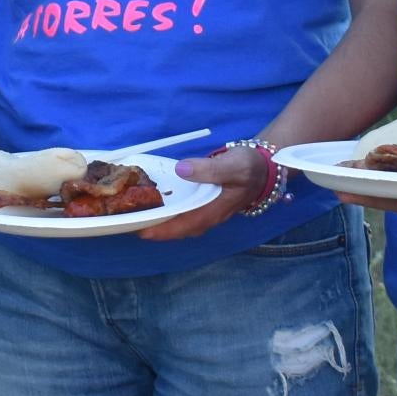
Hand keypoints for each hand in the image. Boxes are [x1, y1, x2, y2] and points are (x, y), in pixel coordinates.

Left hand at [148, 143, 263, 240]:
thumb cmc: (250, 167)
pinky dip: (169, 211)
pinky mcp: (205, 204)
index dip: (161, 230)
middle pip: (178, 229)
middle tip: (130, 222)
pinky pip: (184, 213)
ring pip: (180, 222)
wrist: (266, 166)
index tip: (140, 230)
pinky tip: (157, 203)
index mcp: (213, 211)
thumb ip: (209, 169)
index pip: (183, 226)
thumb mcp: (234, 165)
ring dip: (160, 222)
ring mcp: (207, 211)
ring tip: (138, 215)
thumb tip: (182, 170)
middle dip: (155, 228)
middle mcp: (208, 216)